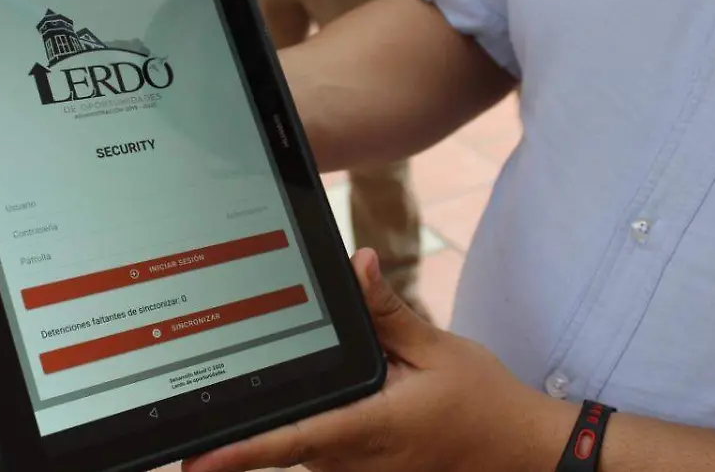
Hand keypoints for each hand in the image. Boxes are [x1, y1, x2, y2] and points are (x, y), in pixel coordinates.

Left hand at [182, 248, 575, 471]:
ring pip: (302, 445)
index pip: (292, 439)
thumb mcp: (436, 349)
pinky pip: (322, 451)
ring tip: (287, 390)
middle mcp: (354, 460)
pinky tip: (320, 396)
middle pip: (286, 440)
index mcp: (368, 427)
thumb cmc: (480, 402)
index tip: (197, 459)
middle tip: (208, 400)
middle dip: (250, 425)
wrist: (517, 451)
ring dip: (283, 421)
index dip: (241, 453)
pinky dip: (309, 424)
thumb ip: (388, 311)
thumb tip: (358, 264)